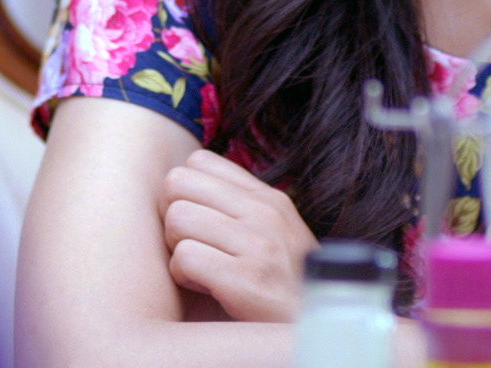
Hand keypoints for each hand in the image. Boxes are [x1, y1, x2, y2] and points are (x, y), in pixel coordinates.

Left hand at [158, 148, 319, 322]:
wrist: (316, 327)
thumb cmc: (286, 284)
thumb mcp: (277, 232)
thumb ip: (239, 205)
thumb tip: (188, 182)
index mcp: (268, 198)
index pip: (198, 162)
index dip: (186, 193)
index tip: (199, 221)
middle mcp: (265, 213)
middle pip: (177, 184)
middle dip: (174, 217)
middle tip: (194, 245)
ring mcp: (258, 245)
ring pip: (177, 218)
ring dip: (178, 248)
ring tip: (203, 268)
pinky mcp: (246, 280)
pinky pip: (184, 257)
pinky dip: (184, 277)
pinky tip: (207, 287)